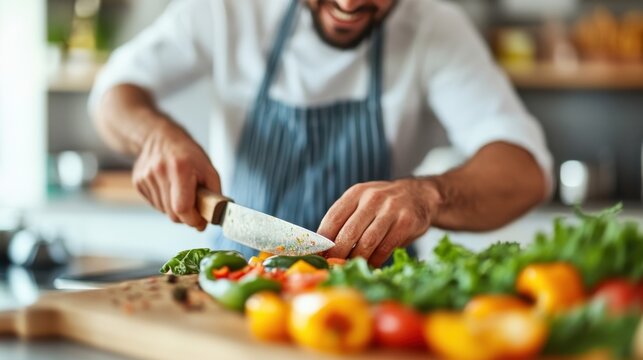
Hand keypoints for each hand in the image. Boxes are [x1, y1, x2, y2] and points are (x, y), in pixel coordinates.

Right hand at [133, 121, 220, 230]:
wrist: (160, 137)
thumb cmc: (188, 154)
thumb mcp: (208, 169)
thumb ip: (214, 194)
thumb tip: (212, 219)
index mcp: (180, 168)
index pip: (182, 208)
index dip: (193, 220)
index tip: (201, 222)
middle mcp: (159, 172)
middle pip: (172, 214)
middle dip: (186, 217)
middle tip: (195, 208)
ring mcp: (145, 178)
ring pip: (163, 211)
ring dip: (175, 209)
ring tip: (181, 192)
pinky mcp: (138, 182)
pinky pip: (154, 204)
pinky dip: (165, 203)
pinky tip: (169, 188)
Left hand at [318, 179, 440, 266]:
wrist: (420, 195)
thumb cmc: (383, 205)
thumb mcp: (362, 203)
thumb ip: (345, 220)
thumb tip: (322, 249)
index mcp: (356, 193)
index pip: (333, 218)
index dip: (323, 240)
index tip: (317, 256)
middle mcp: (372, 198)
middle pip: (348, 232)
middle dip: (338, 254)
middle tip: (333, 267)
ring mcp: (391, 209)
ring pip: (367, 242)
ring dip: (357, 259)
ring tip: (351, 268)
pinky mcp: (406, 222)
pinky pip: (385, 248)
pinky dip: (375, 260)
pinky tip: (371, 265)